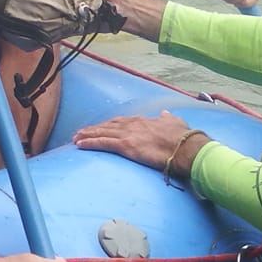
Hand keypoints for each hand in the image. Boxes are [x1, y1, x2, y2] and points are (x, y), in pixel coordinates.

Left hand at [73, 110, 205, 174]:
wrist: (186, 147)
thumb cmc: (184, 138)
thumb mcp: (176, 123)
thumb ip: (167, 119)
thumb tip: (164, 114)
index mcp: (144, 121)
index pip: (122, 122)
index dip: (110, 125)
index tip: (102, 127)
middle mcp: (133, 124)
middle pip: (108, 125)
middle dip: (94, 128)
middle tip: (81, 132)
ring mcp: (128, 134)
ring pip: (102, 132)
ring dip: (87, 134)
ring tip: (75, 137)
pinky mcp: (126, 145)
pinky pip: (103, 143)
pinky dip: (90, 142)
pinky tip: (79, 144)